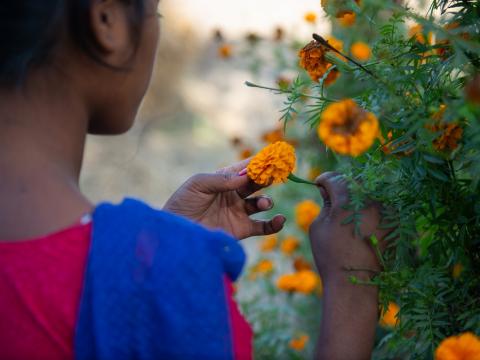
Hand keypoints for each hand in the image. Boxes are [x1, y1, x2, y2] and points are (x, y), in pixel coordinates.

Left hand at [163, 159, 285, 239]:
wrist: (176, 233)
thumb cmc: (182, 204)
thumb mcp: (198, 185)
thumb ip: (221, 180)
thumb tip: (245, 177)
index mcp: (224, 179)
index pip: (247, 167)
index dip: (261, 161)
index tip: (275, 156)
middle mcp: (234, 194)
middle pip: (257, 183)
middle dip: (268, 178)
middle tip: (275, 175)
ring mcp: (239, 212)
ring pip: (262, 203)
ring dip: (266, 201)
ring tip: (262, 203)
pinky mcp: (241, 229)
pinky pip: (263, 226)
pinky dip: (275, 224)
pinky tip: (280, 220)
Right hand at [309, 172, 388, 359]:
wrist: (356, 283)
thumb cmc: (331, 256)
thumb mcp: (318, 227)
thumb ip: (325, 204)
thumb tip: (328, 190)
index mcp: (348, 201)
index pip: (334, 178)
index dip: (324, 180)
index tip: (319, 185)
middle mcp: (371, 201)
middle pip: (354, 181)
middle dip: (342, 185)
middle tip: (332, 195)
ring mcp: (387, 211)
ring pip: (371, 191)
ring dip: (358, 195)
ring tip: (348, 208)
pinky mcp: (397, 222)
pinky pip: (383, 205)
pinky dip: (371, 207)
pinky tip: (362, 219)